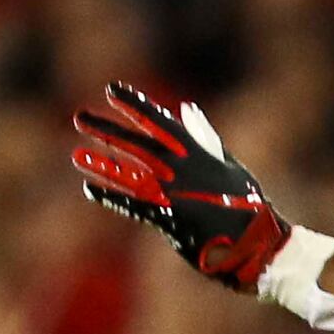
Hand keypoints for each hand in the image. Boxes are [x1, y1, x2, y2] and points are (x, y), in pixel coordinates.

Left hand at [69, 83, 296, 289]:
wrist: (257, 243)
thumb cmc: (246, 204)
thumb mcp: (228, 166)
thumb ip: (203, 138)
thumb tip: (186, 109)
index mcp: (198, 153)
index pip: (160, 122)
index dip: (135, 105)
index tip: (112, 90)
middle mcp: (182, 170)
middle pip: (137, 145)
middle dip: (107, 130)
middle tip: (80, 117)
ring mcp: (174, 194)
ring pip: (130, 174)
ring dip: (102, 164)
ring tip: (76, 155)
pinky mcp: (169, 220)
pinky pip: (133, 205)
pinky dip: (112, 197)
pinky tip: (90, 188)